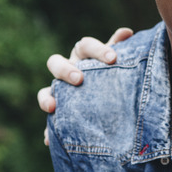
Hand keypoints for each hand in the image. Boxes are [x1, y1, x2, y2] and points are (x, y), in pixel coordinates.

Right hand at [38, 27, 132, 144]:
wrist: (111, 102)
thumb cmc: (114, 74)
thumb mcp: (119, 63)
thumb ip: (122, 48)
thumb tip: (127, 31)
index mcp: (83, 54)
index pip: (85, 45)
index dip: (97, 49)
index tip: (113, 58)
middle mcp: (67, 69)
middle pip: (56, 62)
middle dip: (66, 70)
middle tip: (79, 79)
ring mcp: (59, 91)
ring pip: (44, 91)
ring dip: (46, 98)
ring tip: (52, 107)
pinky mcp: (58, 113)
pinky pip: (48, 122)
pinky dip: (48, 130)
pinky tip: (49, 139)